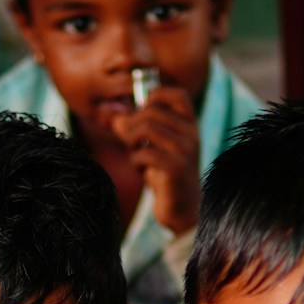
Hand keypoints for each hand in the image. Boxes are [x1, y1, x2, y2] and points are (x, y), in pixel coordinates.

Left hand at [111, 86, 201, 235]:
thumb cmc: (164, 175)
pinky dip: (136, 162)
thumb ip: (133, 129)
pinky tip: (142, 172)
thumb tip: (112, 117)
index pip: (177, 94)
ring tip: (135, 156)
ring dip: (131, 143)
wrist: (182, 209)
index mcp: (190, 125)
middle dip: (131, 127)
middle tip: (130, 145)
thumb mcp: (150, 147)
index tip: (141, 114)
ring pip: (146, 128)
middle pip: (151, 111)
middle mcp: (192, 134)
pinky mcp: (176, 169)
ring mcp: (186, 151)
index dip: (154, 96)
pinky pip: (145, 153)